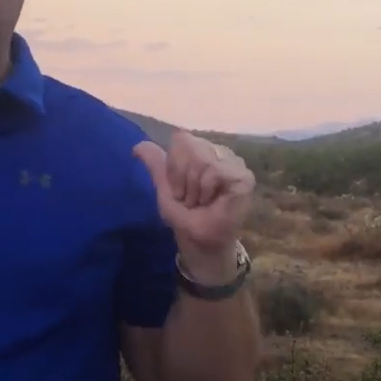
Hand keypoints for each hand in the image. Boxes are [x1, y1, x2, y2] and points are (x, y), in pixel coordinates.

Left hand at [134, 132, 254, 276]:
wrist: (199, 241)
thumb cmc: (185, 216)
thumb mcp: (165, 188)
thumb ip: (155, 165)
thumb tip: (136, 147)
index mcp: (201, 150)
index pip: (181, 139)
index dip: (174, 166)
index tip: (178, 190)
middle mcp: (219, 152)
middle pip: (190, 146)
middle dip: (182, 178)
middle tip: (189, 198)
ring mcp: (234, 163)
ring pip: (202, 158)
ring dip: (194, 188)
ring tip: (200, 201)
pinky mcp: (244, 176)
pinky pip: (215, 170)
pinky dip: (205, 189)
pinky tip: (212, 201)